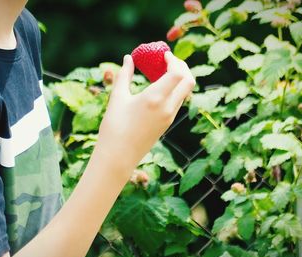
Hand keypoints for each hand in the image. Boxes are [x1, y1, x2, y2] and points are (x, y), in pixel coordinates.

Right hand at [95, 51, 194, 175]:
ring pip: (185, 92)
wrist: (118, 157)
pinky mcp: (167, 123)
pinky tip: (159, 87)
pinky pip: (178, 101)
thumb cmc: (114, 126)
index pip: (177, 73)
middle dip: (181, 67)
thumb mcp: (117, 98)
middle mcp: (167, 107)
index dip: (173, 60)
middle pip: (188, 81)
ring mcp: (169, 117)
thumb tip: (128, 58)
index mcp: (155, 98)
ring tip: (162, 71)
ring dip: (179, 78)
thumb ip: (124, 75)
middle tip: (168, 60)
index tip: (163, 54)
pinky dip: (174, 90)